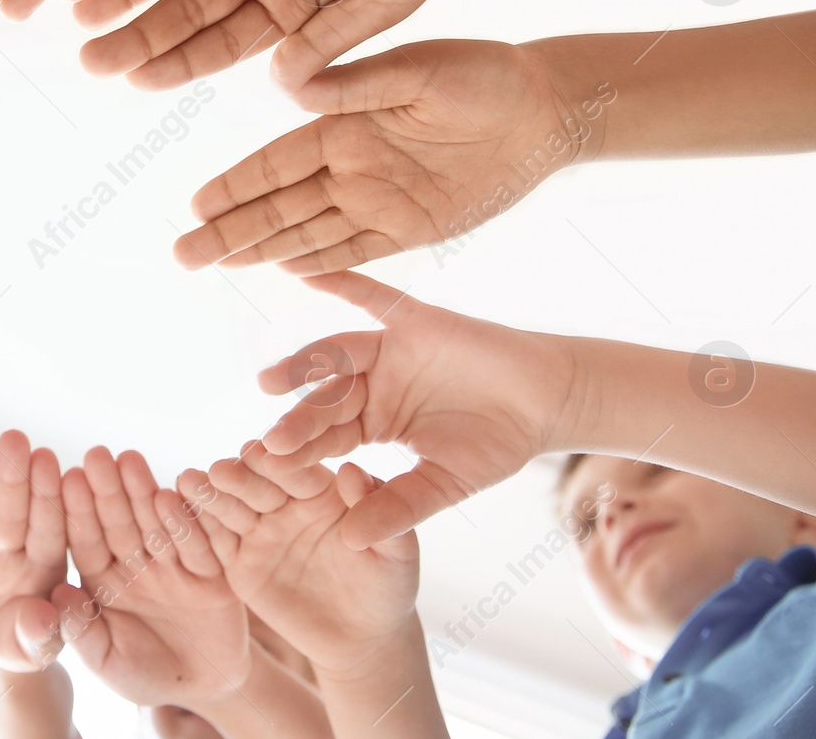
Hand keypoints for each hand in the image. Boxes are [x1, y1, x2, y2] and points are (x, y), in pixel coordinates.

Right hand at [0, 430, 68, 672]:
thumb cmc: (19, 639)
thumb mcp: (31, 648)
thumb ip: (38, 636)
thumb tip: (43, 620)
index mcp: (44, 564)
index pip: (46, 526)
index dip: (46, 493)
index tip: (47, 460)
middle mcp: (10, 551)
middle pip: (12, 511)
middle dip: (13, 474)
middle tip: (15, 437)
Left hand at [53, 447, 251, 710]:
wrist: (207, 689)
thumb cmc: (148, 675)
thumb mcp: (109, 662)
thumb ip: (84, 631)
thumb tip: (56, 594)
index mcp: (106, 582)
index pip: (88, 543)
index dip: (78, 513)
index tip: (65, 481)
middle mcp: (138, 566)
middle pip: (120, 524)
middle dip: (108, 490)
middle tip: (95, 454)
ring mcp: (174, 566)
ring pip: (156, 524)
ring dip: (143, 491)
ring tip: (130, 459)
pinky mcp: (211, 572)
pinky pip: (198, 544)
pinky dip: (187, 521)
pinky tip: (175, 492)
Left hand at [76, 0, 485, 90]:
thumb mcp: (382, 2)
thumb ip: (329, 40)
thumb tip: (286, 88)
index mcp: (290, 12)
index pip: (221, 47)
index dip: (177, 65)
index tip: (134, 83)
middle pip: (185, 11)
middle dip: (138, 35)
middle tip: (89, 58)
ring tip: (84, 7)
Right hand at [175, 39, 603, 273]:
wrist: (544, 109)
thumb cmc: (484, 76)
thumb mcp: (420, 72)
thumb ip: (358, 85)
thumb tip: (293, 86)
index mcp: (346, 121)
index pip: (278, 161)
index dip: (236, 185)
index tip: (195, 205)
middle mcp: (352, 164)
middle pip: (279, 204)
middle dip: (230, 229)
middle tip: (182, 253)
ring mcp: (379, 199)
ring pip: (306, 232)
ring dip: (261, 249)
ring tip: (214, 263)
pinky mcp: (411, 227)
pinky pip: (354, 251)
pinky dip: (319, 263)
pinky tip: (282, 270)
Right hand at [182, 444, 417, 676]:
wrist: (361, 639)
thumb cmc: (388, 589)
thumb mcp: (396, 552)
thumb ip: (377, 510)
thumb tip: (354, 470)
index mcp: (323, 490)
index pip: (298, 470)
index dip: (281, 461)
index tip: (262, 451)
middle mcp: (287, 503)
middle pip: (258, 484)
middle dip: (239, 476)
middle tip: (219, 469)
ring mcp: (260, 530)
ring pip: (231, 508)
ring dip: (209, 495)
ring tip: (187, 483)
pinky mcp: (239, 561)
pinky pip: (216, 544)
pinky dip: (197, 530)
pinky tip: (176, 516)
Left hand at [259, 271, 580, 547]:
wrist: (546, 402)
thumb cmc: (496, 445)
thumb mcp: (442, 485)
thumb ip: (398, 508)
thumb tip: (348, 540)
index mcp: (373, 423)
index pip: (329, 440)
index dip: (304, 454)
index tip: (273, 477)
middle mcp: (373, 383)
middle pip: (326, 400)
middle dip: (299, 420)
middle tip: (269, 441)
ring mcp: (391, 350)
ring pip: (338, 355)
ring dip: (305, 364)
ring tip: (269, 380)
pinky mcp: (414, 320)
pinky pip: (375, 298)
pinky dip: (345, 282)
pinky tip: (309, 274)